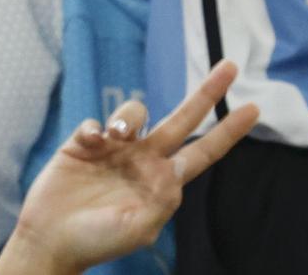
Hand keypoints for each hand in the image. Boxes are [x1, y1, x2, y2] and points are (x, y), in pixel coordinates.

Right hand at [0, 62, 259, 274]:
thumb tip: (173, 174)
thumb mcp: (138, 229)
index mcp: (162, 182)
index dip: (228, 132)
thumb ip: (161, 202)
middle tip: (231, 66)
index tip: (255, 109)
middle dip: (206, 93)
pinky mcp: (84, 143)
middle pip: (181, 118)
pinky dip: (95, 128)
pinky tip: (90, 144)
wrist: (53, 239)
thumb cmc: (98, 241)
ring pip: (135, 111)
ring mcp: (115, 149)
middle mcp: (143, 159)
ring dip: (129, 117)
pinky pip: (96, 121)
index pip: (203, 151)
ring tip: (115, 135)